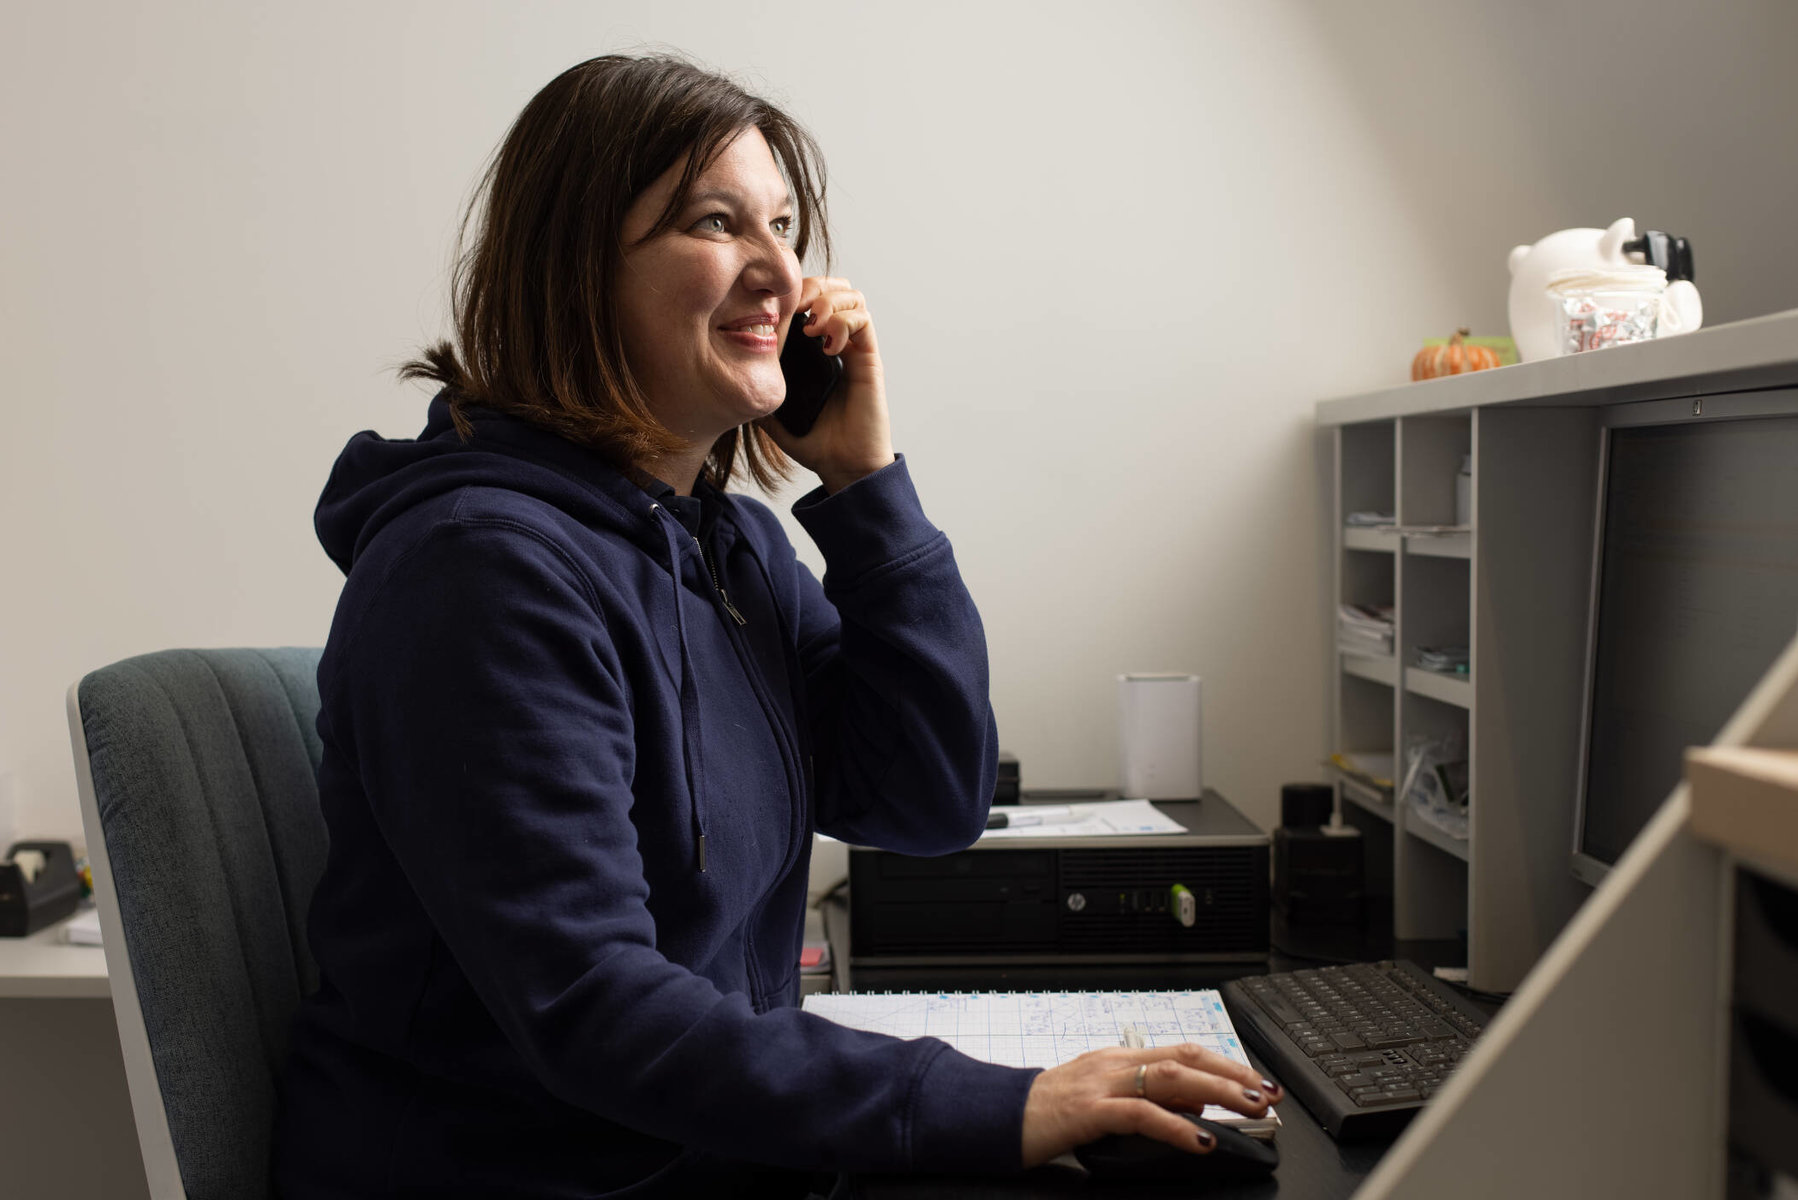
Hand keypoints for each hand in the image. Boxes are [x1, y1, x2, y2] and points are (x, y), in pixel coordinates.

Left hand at [760, 276, 894, 492]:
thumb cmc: (813, 442)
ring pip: (852, 297)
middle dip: (813, 287)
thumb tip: (727, 375)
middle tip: (795, 305)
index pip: (811, 300)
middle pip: (834, 288)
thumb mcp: (772, 412)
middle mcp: (838, 343)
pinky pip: (862, 321)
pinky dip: (843, 322)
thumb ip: (756, 390)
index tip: (774, 304)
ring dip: (829, 301)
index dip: (795, 291)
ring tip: (811, 326)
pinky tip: (826, 344)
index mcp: (816, 349)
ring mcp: (855, 350)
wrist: (844, 466)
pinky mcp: (869, 360)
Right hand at [1019, 1043, 1281, 1167]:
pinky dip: (1176, 1126)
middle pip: (1186, 1058)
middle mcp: (1114, 1064)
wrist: (996, 1117)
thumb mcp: (1099, 1101)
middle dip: (1233, 1074)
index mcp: (1118, 1059)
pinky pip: (1140, 1114)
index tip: (1257, 1080)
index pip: (1183, 1051)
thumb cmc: (1044, 1112)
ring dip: (1217, 1091)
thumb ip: (1143, 1101)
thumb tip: (1191, 1111)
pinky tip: (1200, 1138)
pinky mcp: (1088, 1111)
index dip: (1225, 1063)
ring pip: (1171, 1078)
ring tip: (1248, 1107)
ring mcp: (1101, 1084)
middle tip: (1267, 1092)